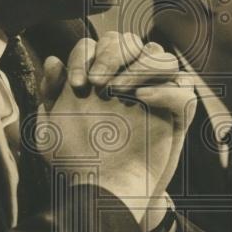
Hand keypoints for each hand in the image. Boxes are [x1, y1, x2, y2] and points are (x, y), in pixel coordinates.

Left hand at [36, 35, 195, 223]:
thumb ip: (49, 94)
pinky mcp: (174, 113)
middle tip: (98, 83)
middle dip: (111, 54)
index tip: (77, 85)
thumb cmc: (77, 160)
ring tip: (118, 90)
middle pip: (127, 40)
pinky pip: (182, 88)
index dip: (84, 57)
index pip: (94, 45)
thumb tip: (54, 60)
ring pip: (159, 54)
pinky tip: (140, 99)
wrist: (105, 191)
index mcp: (94, 76)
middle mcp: (124, 78)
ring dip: (138, 65)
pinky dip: (163, 89)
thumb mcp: (51, 130)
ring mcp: (151, 92)